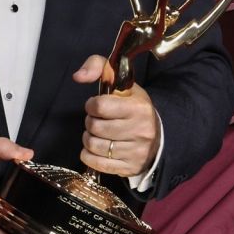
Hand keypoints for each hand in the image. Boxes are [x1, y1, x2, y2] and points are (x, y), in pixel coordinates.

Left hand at [74, 55, 160, 177]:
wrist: (156, 134)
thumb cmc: (132, 106)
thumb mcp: (120, 81)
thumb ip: (97, 66)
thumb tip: (78, 76)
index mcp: (139, 107)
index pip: (100, 106)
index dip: (91, 105)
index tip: (96, 106)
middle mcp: (140, 130)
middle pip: (94, 127)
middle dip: (90, 122)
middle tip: (97, 121)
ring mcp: (136, 151)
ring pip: (93, 146)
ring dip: (89, 139)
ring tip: (97, 134)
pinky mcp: (130, 167)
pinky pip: (96, 164)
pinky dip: (89, 155)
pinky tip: (96, 149)